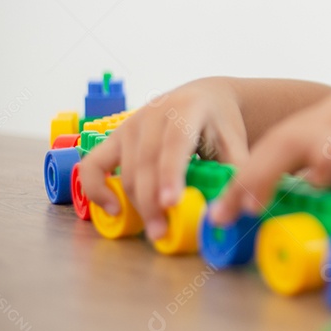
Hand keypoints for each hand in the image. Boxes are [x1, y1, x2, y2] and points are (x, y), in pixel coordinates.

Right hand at [79, 77, 249, 239]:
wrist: (203, 97)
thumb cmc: (221, 123)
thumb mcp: (235, 141)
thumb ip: (237, 172)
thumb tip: (238, 208)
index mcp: (188, 108)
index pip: (175, 142)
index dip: (171, 173)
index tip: (171, 203)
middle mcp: (153, 113)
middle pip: (146, 162)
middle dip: (152, 201)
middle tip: (163, 233)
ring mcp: (130, 124)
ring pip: (126, 170)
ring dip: (135, 204)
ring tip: (155, 229)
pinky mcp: (115, 137)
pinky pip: (93, 164)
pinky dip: (97, 188)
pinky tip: (114, 209)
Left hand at [207, 85, 330, 225]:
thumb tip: (311, 179)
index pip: (279, 141)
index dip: (248, 172)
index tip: (227, 203)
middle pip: (277, 143)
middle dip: (244, 179)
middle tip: (221, 214)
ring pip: (299, 142)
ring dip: (267, 172)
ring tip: (247, 203)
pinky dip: (325, 161)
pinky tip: (311, 181)